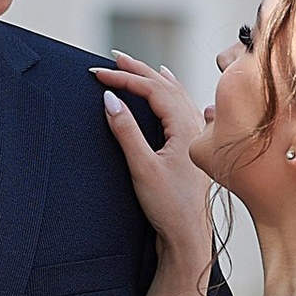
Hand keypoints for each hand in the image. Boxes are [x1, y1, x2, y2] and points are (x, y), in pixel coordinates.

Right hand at [92, 53, 214, 276]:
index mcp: (185, 126)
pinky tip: (172, 89)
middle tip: (114, 58)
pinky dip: (172, 92)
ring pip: (176, 94)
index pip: (152, 89)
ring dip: (154, 79)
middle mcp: (196, 125)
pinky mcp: (194, 147)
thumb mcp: (142, 167)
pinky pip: (183, 106)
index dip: (123, 78)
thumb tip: (110, 99)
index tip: (97, 73)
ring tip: (139, 67)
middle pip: (165, 86)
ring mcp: (198, 135)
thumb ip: (126, 131)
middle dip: (138, 71)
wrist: (189, 236)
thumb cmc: (169, 206)